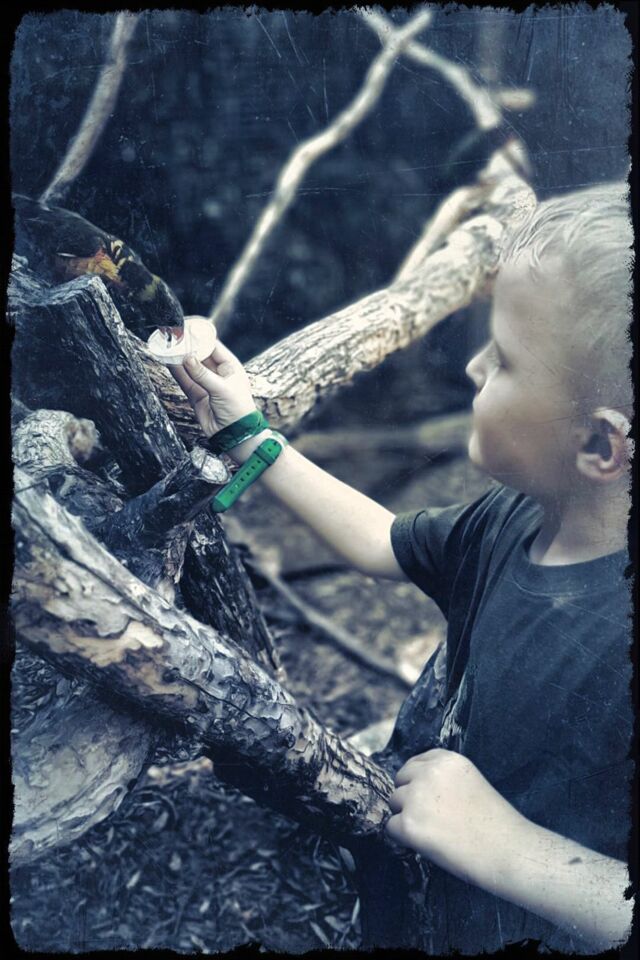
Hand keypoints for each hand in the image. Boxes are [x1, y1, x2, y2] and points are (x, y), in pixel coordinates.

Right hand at [171, 333, 256, 437]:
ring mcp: (206, 384)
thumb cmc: (237, 410)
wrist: (234, 435)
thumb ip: (202, 374)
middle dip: (188, 347)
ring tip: (167, 347)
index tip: (188, 329)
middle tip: (175, 337)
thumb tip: (187, 358)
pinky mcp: (196, 395)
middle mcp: (218, 373)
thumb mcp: (221, 389)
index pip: (213, 347)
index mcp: (230, 367)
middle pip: (200, 355)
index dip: (200, 338)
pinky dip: (176, 372)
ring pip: (190, 367)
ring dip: (179, 358)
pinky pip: (184, 380)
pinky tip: (168, 361)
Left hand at [386, 748, 526, 891]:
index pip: (415, 763)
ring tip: (434, 833)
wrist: (508, 851)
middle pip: (400, 781)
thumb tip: (414, 787)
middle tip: (431, 819)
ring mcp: (416, 797)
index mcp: (447, 759)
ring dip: (407, 818)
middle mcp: (428, 772)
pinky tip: (427, 845)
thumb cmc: (495, 823)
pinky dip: (403, 839)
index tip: (430, 800)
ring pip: (394, 804)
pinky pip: (391, 829)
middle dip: (409, 799)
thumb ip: (443, 778)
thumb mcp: (470, 782)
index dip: (418, 783)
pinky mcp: (409, 824)